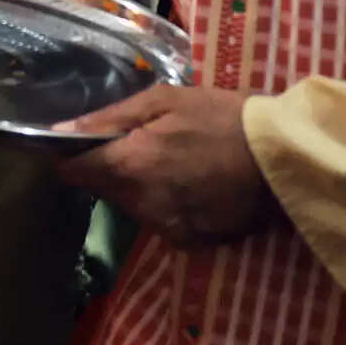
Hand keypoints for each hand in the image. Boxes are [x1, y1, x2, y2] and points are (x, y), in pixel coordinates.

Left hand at [57, 85, 278, 245]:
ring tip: (180, 163)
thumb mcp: (165, 101)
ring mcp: (168, 228)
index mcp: (129, 167)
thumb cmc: (224, 119)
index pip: (73, 173)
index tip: (79, 147)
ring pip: (135, 207)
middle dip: (115, 169)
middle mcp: (141, 206)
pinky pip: (165, 223)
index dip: (70, 158)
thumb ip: (109, 119)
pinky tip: (198, 186)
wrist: (285, 158)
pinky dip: (171, 207)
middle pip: (106, 189)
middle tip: (149, 144)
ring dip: (144, 188)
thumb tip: (60, 130)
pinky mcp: (193, 243)